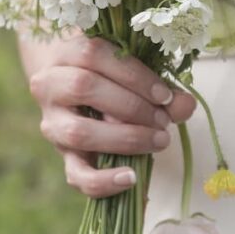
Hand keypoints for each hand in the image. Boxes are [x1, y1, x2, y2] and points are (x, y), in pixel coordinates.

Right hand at [27, 35, 196, 198]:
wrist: (76, 95)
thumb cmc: (110, 77)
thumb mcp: (131, 73)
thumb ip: (159, 88)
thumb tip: (185, 105)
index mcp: (65, 54)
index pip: (93, 54)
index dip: (132, 75)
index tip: (164, 95)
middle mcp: (49, 85)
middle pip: (83, 87)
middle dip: (132, 106)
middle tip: (163, 119)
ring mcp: (52, 123)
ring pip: (78, 131)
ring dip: (125, 138)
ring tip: (159, 141)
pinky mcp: (62, 155)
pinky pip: (76, 174)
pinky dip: (105, 180)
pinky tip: (132, 177)